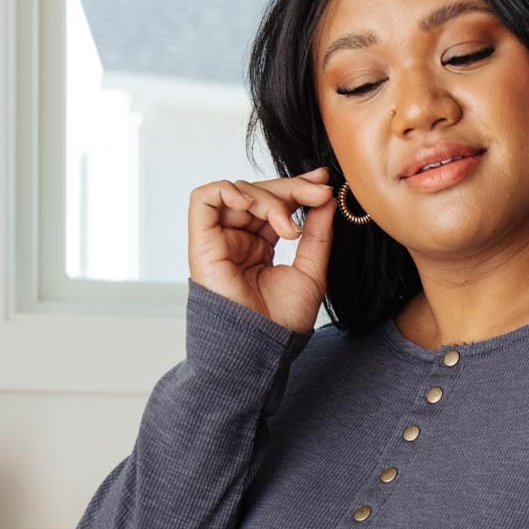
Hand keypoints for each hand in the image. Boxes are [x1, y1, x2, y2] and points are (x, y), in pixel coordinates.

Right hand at [188, 165, 338, 333]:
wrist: (261, 345)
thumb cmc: (282, 320)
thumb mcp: (311, 271)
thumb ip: (318, 234)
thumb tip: (326, 198)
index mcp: (260, 246)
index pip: (276, 204)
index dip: (298, 188)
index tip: (324, 183)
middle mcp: (238, 239)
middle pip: (260, 193)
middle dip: (291, 188)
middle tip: (319, 193)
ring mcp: (220, 239)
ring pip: (239, 192)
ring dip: (269, 199)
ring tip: (289, 227)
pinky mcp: (202, 241)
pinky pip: (204, 199)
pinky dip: (230, 192)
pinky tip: (256, 208)